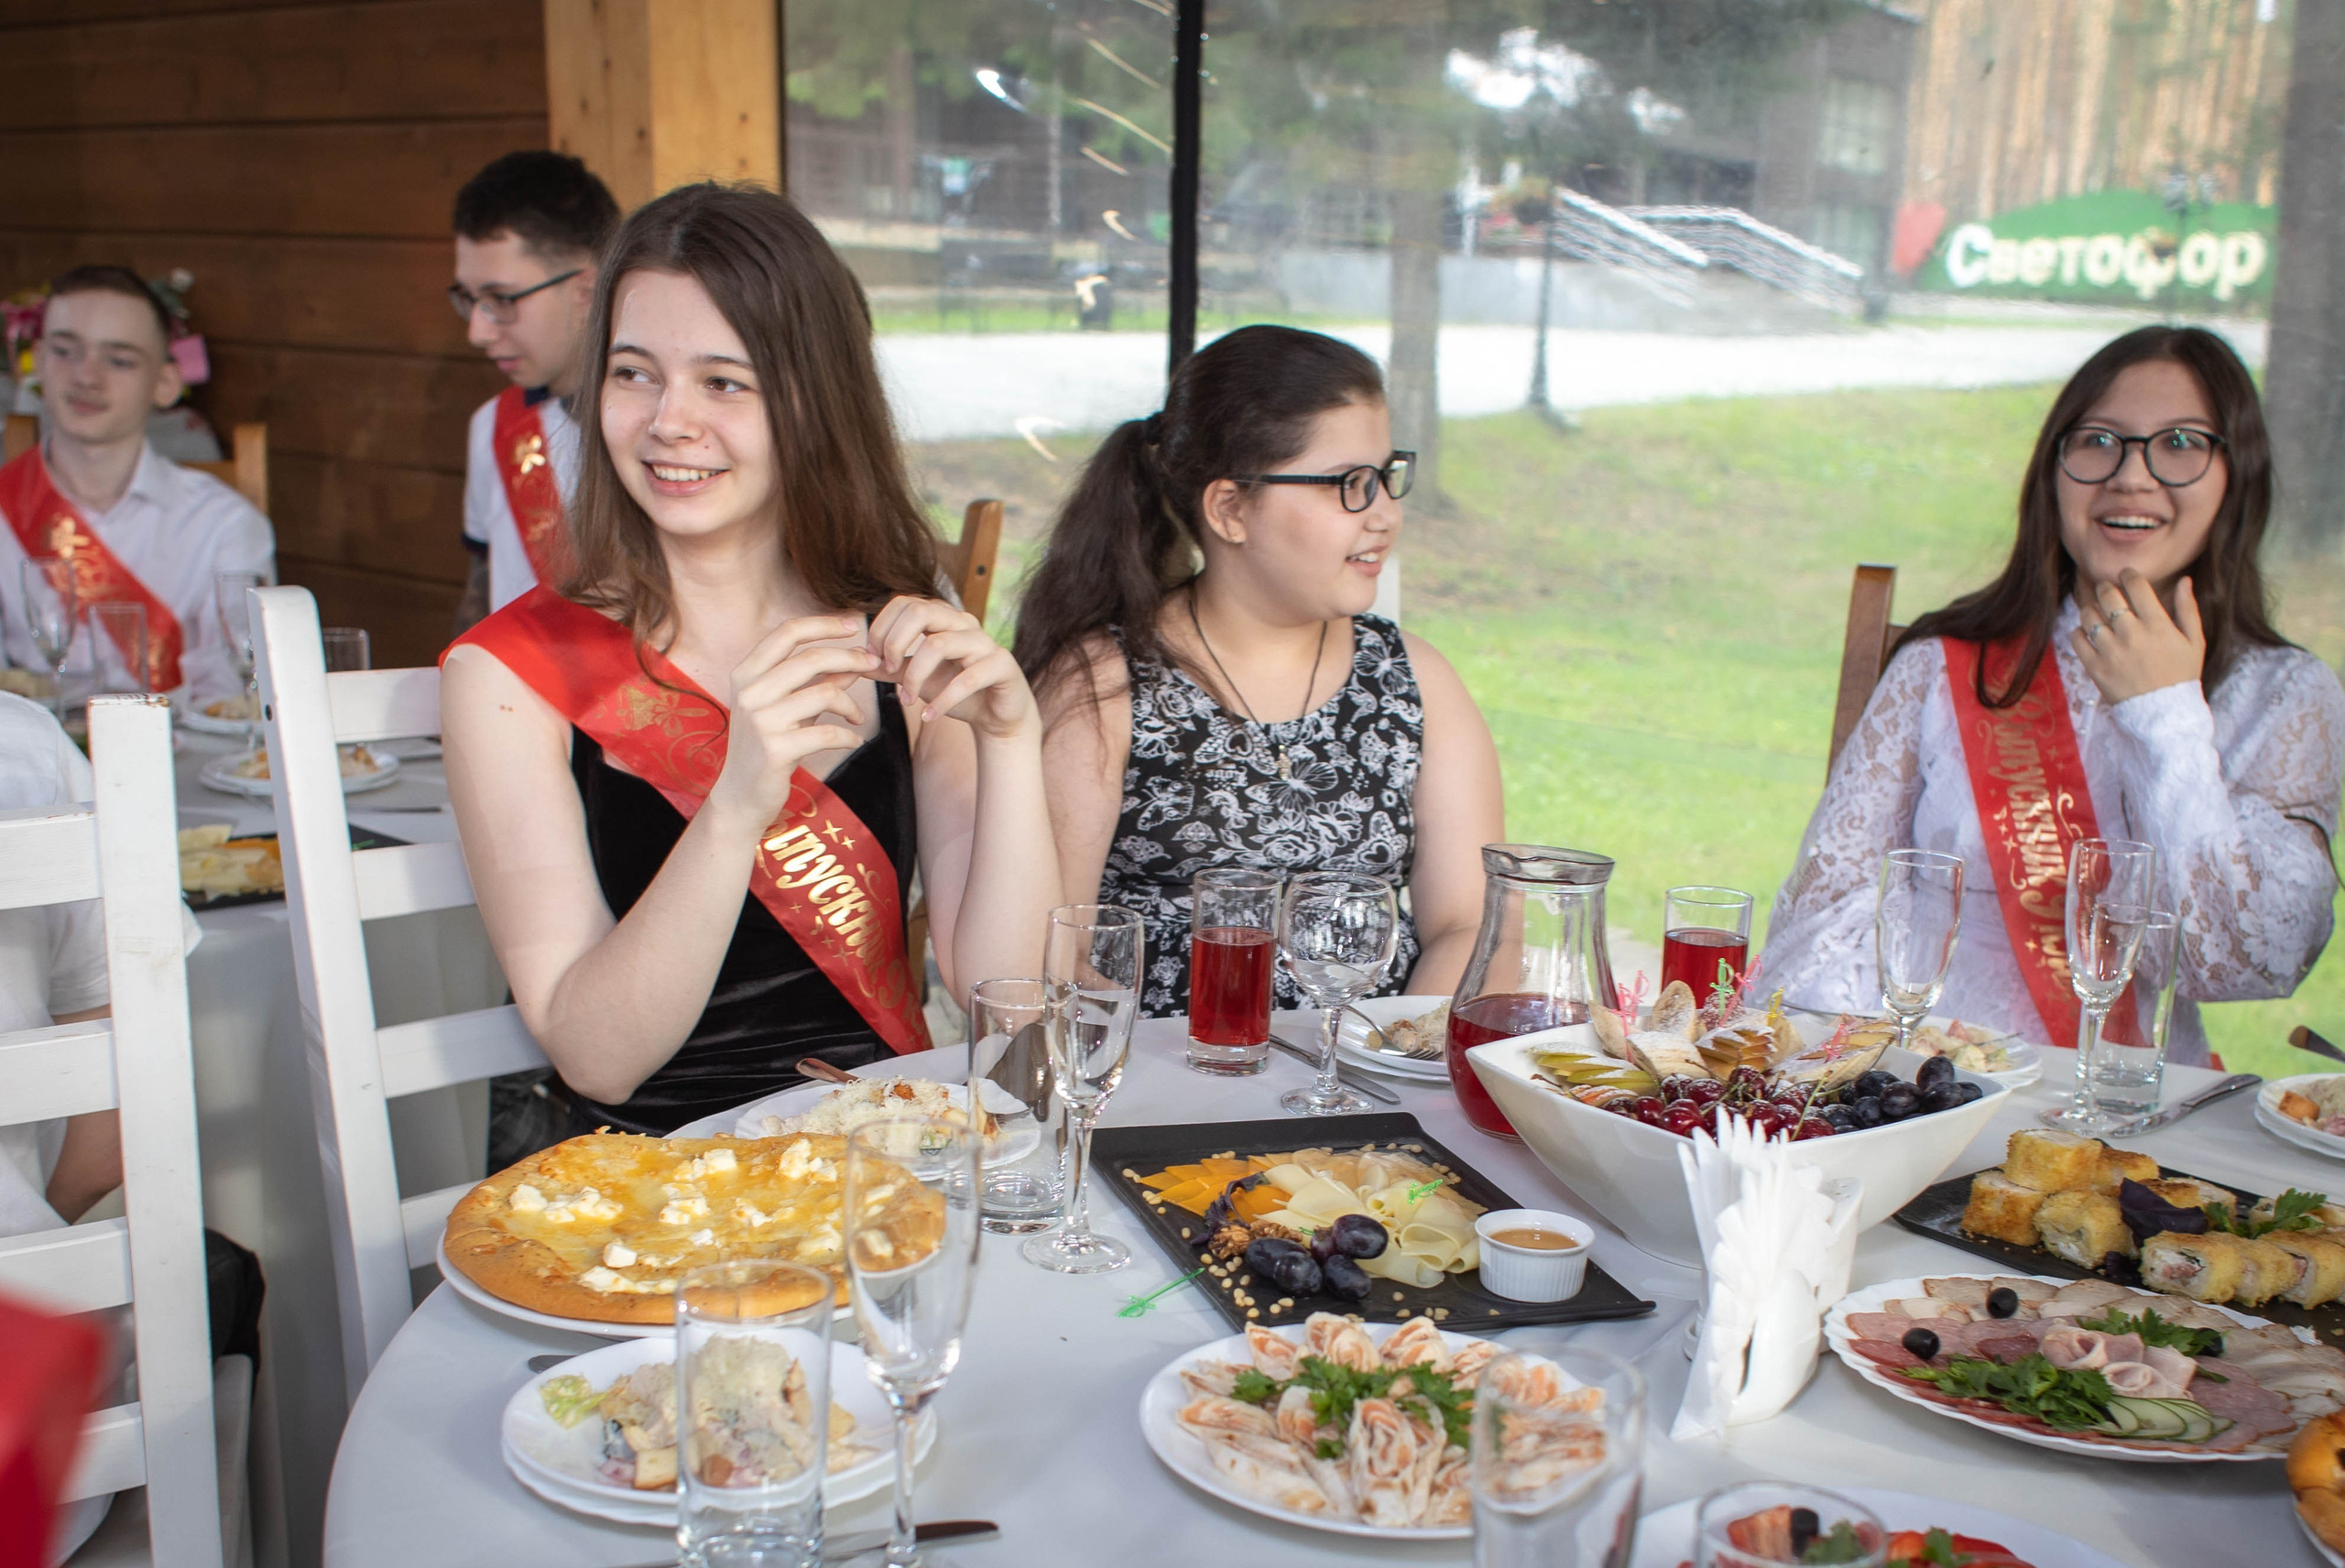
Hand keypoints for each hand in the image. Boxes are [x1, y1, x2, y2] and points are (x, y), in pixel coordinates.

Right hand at [706, 613, 875, 827]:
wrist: (740, 797)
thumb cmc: (765, 748)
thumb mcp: (786, 708)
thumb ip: (814, 683)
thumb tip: (852, 660)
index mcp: (746, 674)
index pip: (787, 633)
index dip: (823, 624)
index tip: (854, 625)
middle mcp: (750, 692)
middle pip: (811, 658)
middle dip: (851, 658)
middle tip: (874, 666)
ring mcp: (761, 720)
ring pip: (825, 694)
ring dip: (851, 705)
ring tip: (857, 718)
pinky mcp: (776, 749)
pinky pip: (828, 733)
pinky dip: (848, 736)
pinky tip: (853, 741)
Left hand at [868, 595, 1037, 741]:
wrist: (996, 714)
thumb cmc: (955, 690)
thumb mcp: (916, 677)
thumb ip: (889, 667)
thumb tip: (855, 662)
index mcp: (943, 616)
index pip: (904, 603)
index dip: (881, 628)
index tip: (872, 659)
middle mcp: (964, 622)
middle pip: (921, 611)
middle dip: (894, 643)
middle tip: (887, 671)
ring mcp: (984, 642)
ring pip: (939, 645)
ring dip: (914, 676)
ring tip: (906, 700)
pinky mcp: (1001, 665)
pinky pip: (967, 679)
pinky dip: (942, 701)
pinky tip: (928, 716)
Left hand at [2072, 568, 2204, 704]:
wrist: (2164, 712)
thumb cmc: (2181, 675)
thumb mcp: (2194, 641)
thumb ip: (2188, 609)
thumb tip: (2185, 580)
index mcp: (2157, 625)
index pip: (2136, 586)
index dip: (2128, 575)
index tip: (2126, 574)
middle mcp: (2131, 634)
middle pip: (2108, 596)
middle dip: (2105, 587)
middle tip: (2106, 588)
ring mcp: (2110, 651)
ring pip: (2089, 615)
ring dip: (2090, 607)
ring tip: (2096, 609)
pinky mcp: (2095, 667)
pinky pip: (2077, 639)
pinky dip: (2079, 631)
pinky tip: (2087, 632)